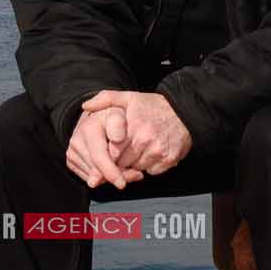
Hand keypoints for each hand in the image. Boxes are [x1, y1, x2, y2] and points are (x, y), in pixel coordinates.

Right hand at [65, 104, 141, 191]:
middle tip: (135, 175)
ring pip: (92, 176)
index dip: (111, 172)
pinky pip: (87, 177)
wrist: (95, 117)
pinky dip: (101, 178)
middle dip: (114, 176)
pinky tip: (111, 169)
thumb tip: (116, 140)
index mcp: (88, 129)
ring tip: (125, 169)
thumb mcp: (120, 114)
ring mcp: (72, 152)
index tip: (121, 183)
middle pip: (96, 170)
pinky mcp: (71, 161)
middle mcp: (76, 141)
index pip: (99, 157)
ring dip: (109, 178)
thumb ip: (118, 126)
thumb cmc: (112, 117)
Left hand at [78, 89, 192, 176]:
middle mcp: (145, 140)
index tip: (110, 149)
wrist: (185, 112)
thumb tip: (85, 106)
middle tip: (124, 149)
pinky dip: (148, 165)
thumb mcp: (129, 97)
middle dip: (119, 160)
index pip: (110, 153)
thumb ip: (105, 99)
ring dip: (133, 163)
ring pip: (135, 169)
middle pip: (121, 163)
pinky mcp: (168, 160)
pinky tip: (151, 152)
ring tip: (138, 148)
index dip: (107, 154)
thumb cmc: (154, 106)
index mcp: (132, 126)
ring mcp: (158, 152)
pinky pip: (150, 171)